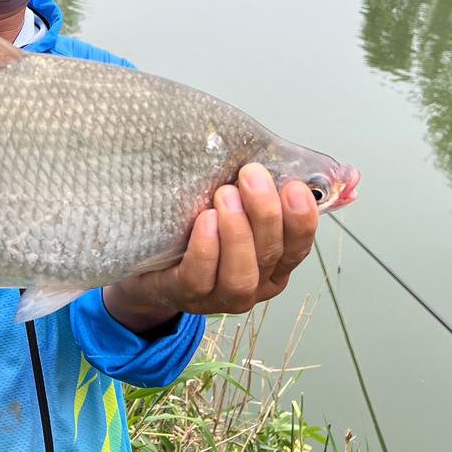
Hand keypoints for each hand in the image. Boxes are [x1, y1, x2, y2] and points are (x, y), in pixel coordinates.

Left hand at [103, 163, 318, 329]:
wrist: (150, 270)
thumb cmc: (196, 230)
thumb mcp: (228, 208)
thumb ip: (249, 192)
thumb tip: (265, 155)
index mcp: (274, 263)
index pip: (297, 245)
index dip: (301, 219)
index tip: (294, 186)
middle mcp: (255, 284)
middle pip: (271, 255)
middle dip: (265, 214)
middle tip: (251, 175)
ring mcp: (221, 296)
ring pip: (241, 275)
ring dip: (237, 233)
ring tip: (226, 195)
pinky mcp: (185, 294)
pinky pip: (200, 277)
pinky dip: (206, 249)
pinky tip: (205, 220)